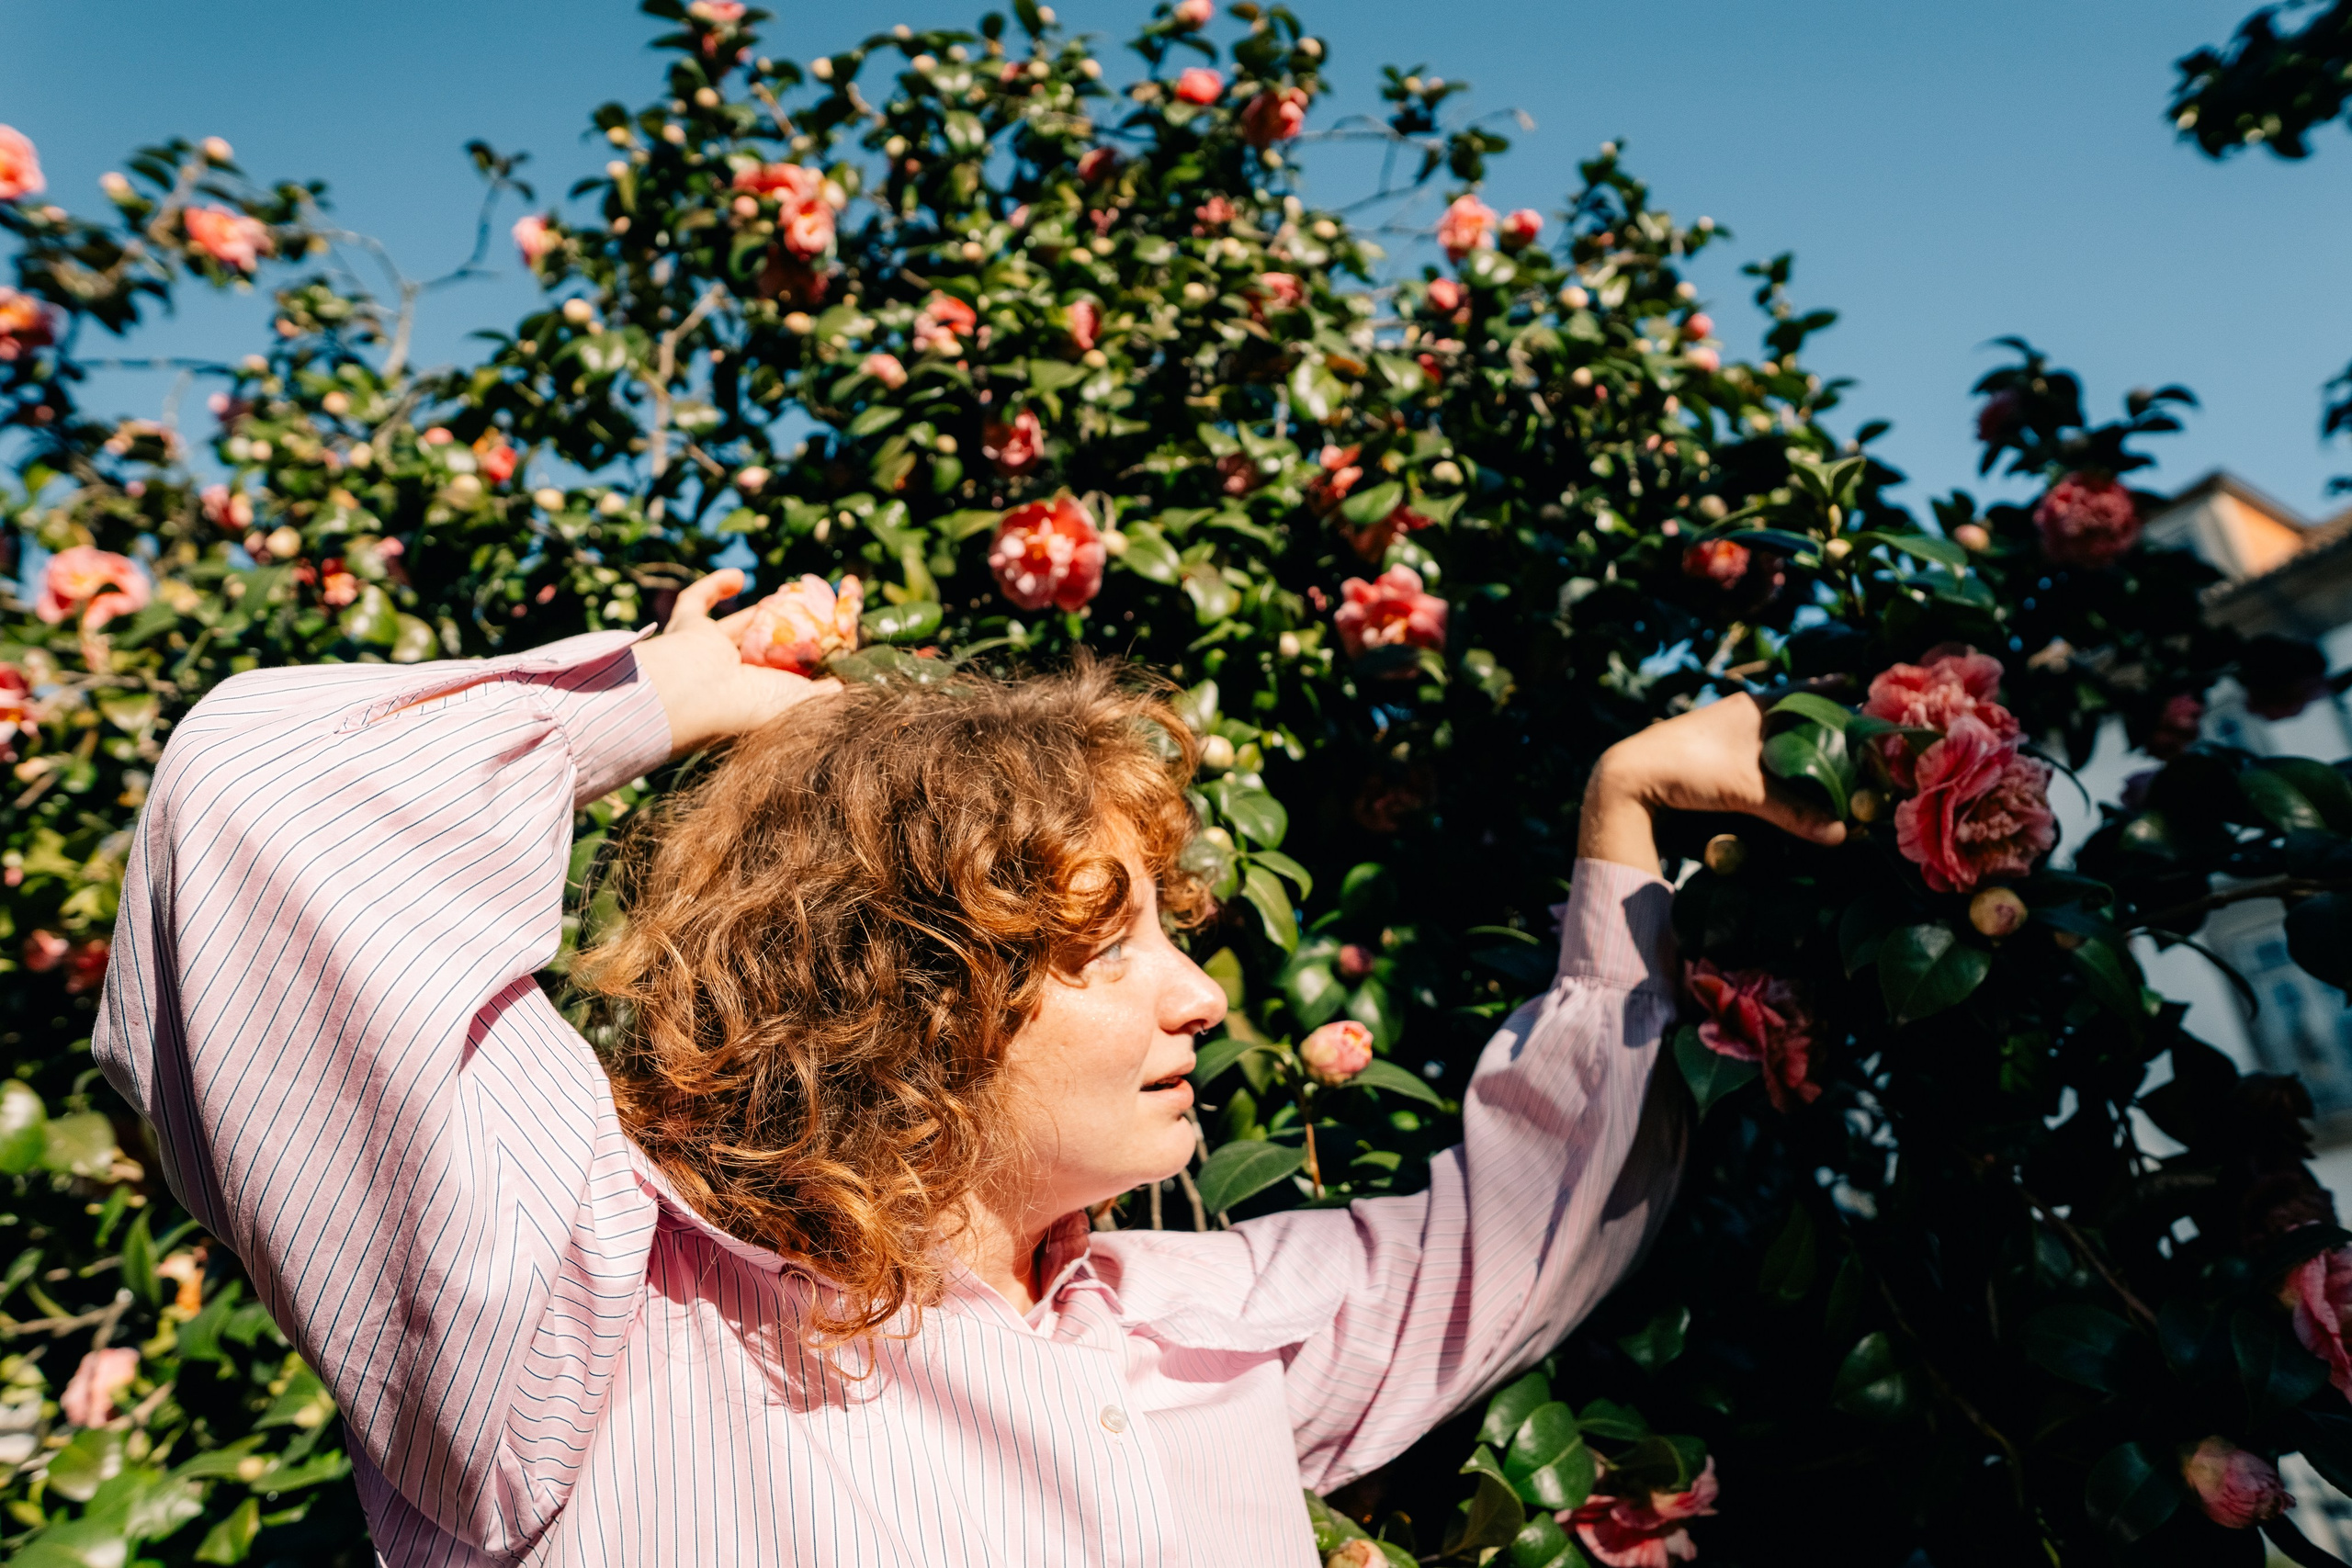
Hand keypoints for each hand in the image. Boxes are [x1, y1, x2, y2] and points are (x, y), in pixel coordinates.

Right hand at [633, 568, 839, 758]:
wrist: (693, 697)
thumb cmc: (749, 705)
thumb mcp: (803, 702)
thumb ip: (828, 692)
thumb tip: (851, 683)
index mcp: (763, 696)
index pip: (797, 666)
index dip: (820, 646)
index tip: (845, 622)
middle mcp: (736, 676)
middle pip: (772, 642)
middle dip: (794, 624)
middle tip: (819, 603)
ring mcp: (709, 652)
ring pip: (743, 623)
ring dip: (768, 606)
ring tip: (792, 590)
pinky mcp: (688, 629)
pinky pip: (696, 602)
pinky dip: (714, 586)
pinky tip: (739, 576)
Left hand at [1578, 693, 1845, 876]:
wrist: (1630, 775)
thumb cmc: (1689, 767)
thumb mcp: (1746, 790)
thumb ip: (1793, 811)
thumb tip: (1839, 835)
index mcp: (1752, 706)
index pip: (1803, 690)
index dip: (1829, 690)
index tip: (1854, 686)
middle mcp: (1738, 712)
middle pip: (1789, 708)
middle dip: (1816, 716)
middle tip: (1847, 725)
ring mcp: (1720, 729)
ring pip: (1767, 728)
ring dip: (1791, 735)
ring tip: (1820, 747)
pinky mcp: (1707, 750)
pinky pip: (1750, 746)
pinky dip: (1769, 753)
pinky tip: (1776, 766)